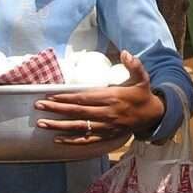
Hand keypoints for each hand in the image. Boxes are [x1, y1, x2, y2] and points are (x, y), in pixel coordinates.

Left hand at [34, 51, 165, 144]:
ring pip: (79, 127)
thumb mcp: (143, 78)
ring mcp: (106, 126)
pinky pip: (87, 140)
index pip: (85, 98)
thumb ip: (134, 65)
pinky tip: (57, 139)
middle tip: (39, 106)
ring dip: (59, 125)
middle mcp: (107, 113)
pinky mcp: (107, 136)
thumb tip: (125, 52)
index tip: (51, 95)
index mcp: (112, 97)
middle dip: (56, 109)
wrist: (153, 116)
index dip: (66, 97)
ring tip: (42, 123)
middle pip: (77, 111)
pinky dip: (72, 141)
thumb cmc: (143, 95)